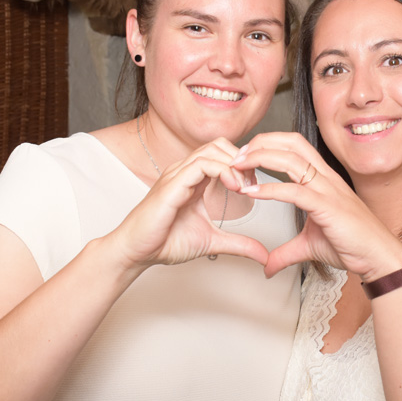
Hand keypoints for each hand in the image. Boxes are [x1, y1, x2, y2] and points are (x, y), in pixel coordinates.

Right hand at [108, 138, 268, 268]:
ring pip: (212, 150)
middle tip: (253, 184)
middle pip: (220, 145)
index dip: (244, 165)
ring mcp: (178, 175)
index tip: (255, 187)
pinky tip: (233, 187)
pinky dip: (223, 170)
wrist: (137, 252)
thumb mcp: (213, 242)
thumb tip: (264, 255)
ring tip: (244, 187)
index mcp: (195, 180)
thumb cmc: (166, 242)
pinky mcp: (172, 184)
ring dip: (235, 165)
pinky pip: (200, 164)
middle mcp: (186, 172)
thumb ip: (239, 244)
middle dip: (243, 160)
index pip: (223, 155)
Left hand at [232, 132, 401, 278]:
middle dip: (260, 143)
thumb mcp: (309, 246)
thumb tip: (267, 267)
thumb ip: (285, 253)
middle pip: (290, 142)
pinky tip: (251, 193)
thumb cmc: (352, 245)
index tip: (246, 158)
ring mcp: (327, 190)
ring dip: (259, 158)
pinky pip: (294, 191)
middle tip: (236, 156)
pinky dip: (269, 189)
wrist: (378, 257)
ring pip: (291, 159)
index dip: (268, 145)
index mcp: (323, 179)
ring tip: (237, 167)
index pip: (294, 146)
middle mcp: (325, 178)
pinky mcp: (328, 206)